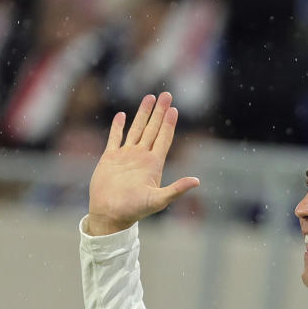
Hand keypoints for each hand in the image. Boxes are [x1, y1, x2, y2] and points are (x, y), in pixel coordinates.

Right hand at [87, 92, 199, 234]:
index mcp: (153, 164)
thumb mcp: (158, 200)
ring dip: (142, 114)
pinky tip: (122, 115)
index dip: (169, 123)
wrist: (110, 214)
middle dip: (160, 112)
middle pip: (153, 129)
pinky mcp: (110, 158)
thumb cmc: (134, 210)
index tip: (174, 108)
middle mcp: (141, 157)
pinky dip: (118, 126)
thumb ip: (177, 189)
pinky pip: (115, 138)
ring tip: (149, 97)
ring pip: (136, 129)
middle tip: (166, 94)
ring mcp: (126, 156)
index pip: (164, 138)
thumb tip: (197, 181)